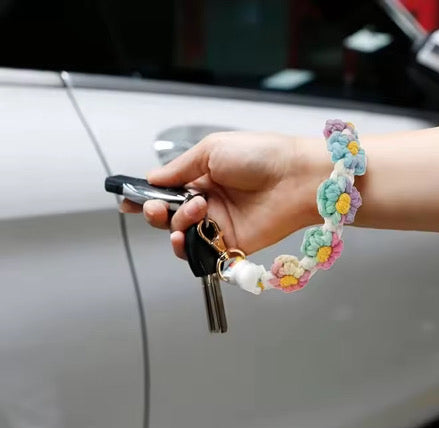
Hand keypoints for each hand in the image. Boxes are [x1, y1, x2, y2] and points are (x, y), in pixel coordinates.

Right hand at [121, 131, 328, 257]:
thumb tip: (152, 178)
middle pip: (169, 214)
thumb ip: (180, 168)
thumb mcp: (212, 150)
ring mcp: (218, 223)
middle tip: (157, 207)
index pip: (167, 189)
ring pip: (181, 233)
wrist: (296, 178)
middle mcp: (208, 200)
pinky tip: (185, 237)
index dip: (147, 196)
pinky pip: (200, 251)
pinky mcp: (230, 242)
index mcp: (202, 176)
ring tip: (195, 210)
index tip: (128, 201)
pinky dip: (187, 248)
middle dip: (156, 212)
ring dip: (176, 225)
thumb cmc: (259, 156)